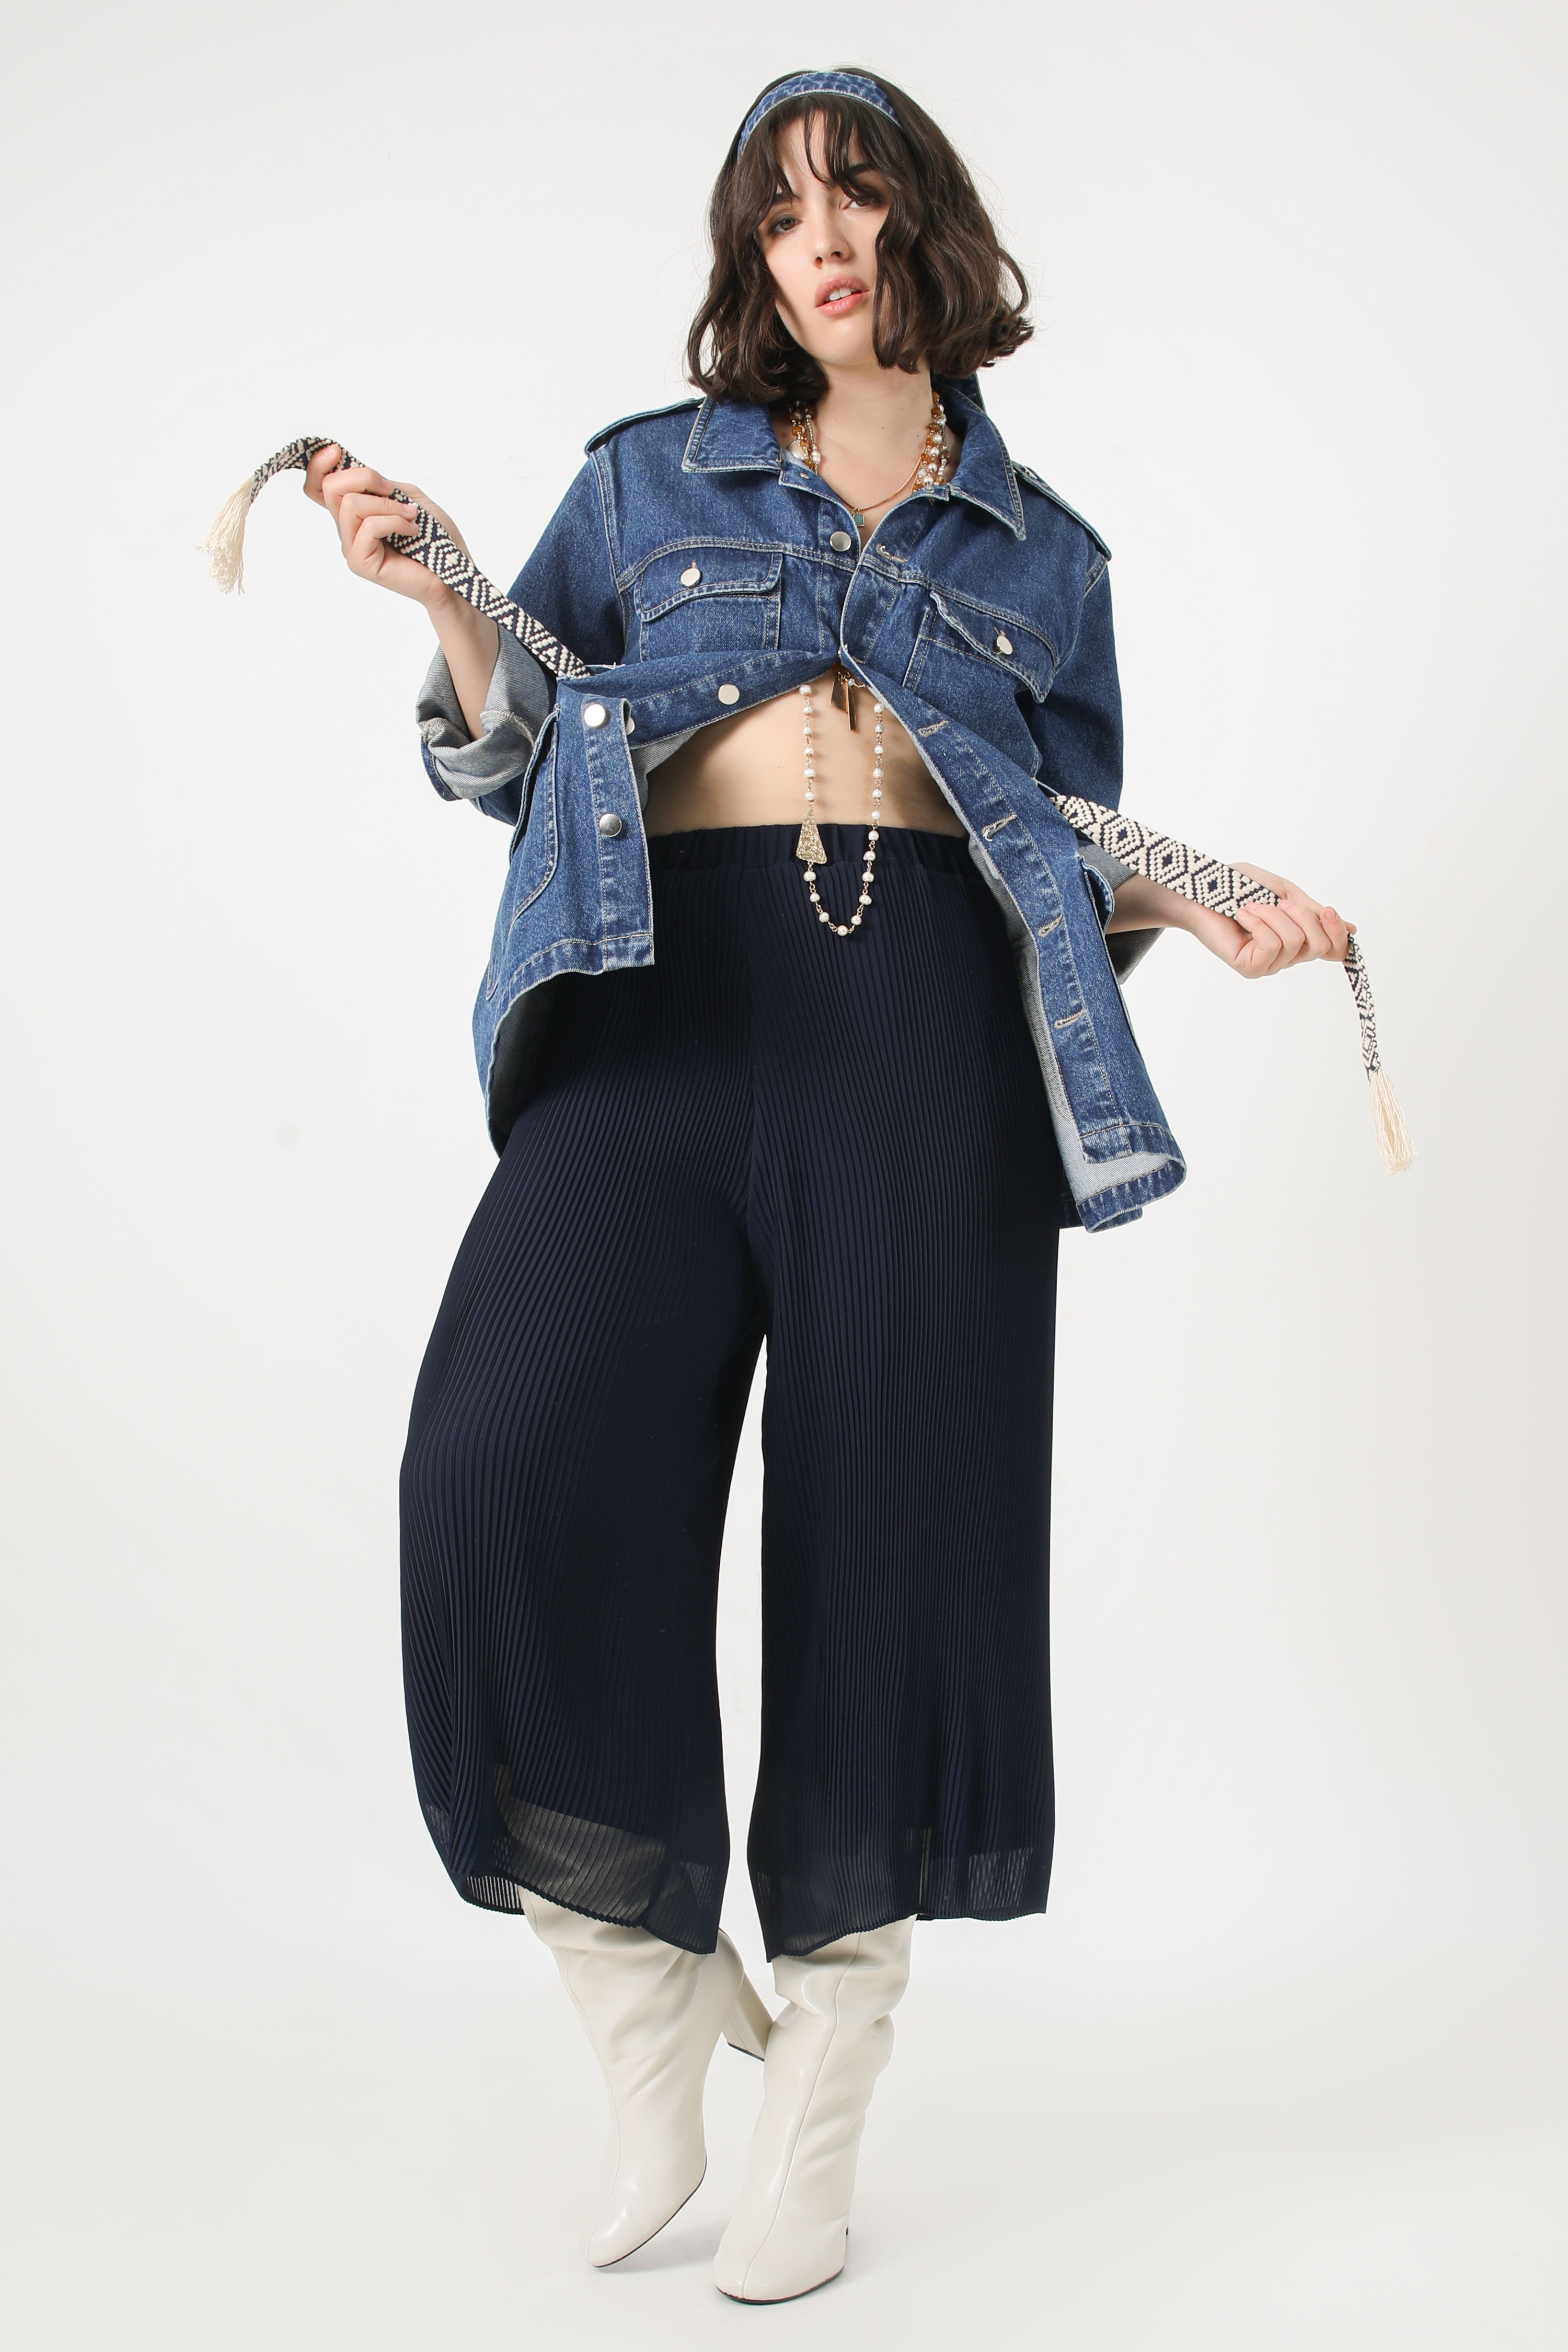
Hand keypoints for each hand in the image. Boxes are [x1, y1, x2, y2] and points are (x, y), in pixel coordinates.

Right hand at [303, 445, 469, 608]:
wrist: (452, 570)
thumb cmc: (435, 536)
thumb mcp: (406, 495)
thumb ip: (379, 483)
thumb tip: (354, 471)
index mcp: (354, 511)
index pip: (318, 486)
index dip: (317, 465)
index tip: (336, 451)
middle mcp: (347, 529)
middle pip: (331, 487)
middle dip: (366, 477)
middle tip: (392, 491)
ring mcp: (351, 547)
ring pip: (350, 504)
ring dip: (386, 504)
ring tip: (410, 516)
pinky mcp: (360, 563)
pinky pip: (369, 526)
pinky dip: (395, 521)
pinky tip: (412, 531)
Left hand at [1188, 862, 1354, 977]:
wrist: (1201, 890)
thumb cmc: (1239, 888)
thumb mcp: (1284, 892)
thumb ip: (1313, 911)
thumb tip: (1352, 929)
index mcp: (1300, 938)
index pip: (1336, 950)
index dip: (1338, 933)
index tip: (1326, 911)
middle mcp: (1287, 956)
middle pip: (1321, 946)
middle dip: (1304, 916)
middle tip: (1278, 901)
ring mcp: (1269, 964)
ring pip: (1296, 942)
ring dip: (1275, 915)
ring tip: (1252, 907)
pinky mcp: (1250, 967)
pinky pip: (1272, 946)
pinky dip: (1259, 923)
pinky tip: (1243, 916)